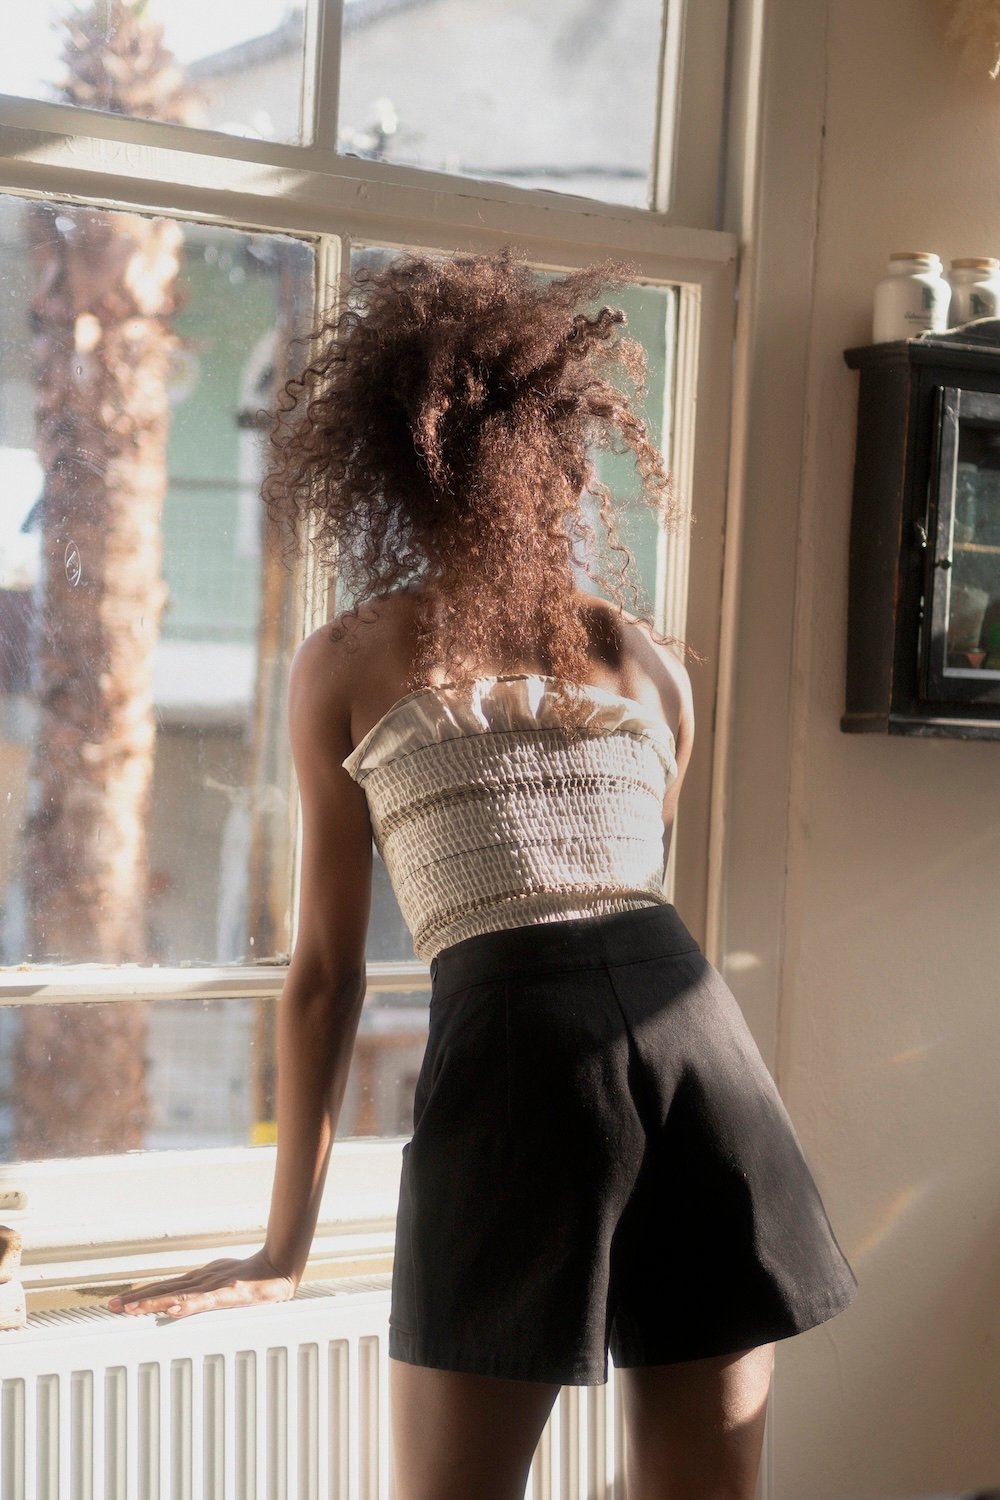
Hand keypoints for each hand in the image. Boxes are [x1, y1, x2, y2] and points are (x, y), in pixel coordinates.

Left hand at [107, 1250, 296, 1319]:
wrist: (276, 1267)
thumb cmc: (250, 1277)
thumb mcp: (220, 1285)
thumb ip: (201, 1294)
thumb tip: (178, 1304)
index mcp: (197, 1280)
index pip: (163, 1287)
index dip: (140, 1295)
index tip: (118, 1302)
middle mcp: (200, 1281)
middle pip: (163, 1290)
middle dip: (137, 1299)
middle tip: (113, 1306)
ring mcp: (212, 1286)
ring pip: (178, 1295)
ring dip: (153, 1302)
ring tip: (132, 1309)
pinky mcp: (228, 1293)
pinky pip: (204, 1301)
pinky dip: (188, 1305)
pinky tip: (174, 1310)